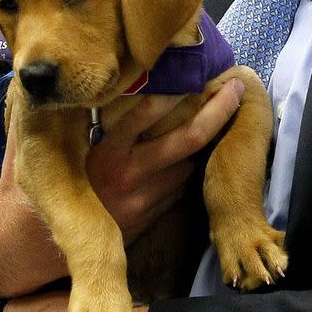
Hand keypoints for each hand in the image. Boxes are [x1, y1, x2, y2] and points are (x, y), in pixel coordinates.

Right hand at [87, 77, 244, 242]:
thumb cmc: (86, 181)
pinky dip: (188, 173)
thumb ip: (122, 131)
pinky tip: (191, 162)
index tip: (195, 75)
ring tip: (217, 121)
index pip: (144, 114)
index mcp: (110, 150)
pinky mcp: (155, 214)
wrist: (76, 236)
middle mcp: (130, 171)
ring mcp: (146, 196)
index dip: (173, 94)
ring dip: (202, 146)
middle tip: (236, 89)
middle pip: (189, 137)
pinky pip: (182, 187)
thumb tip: (157, 96)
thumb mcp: (94, 151)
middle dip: (218, 110)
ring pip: (191, 163)